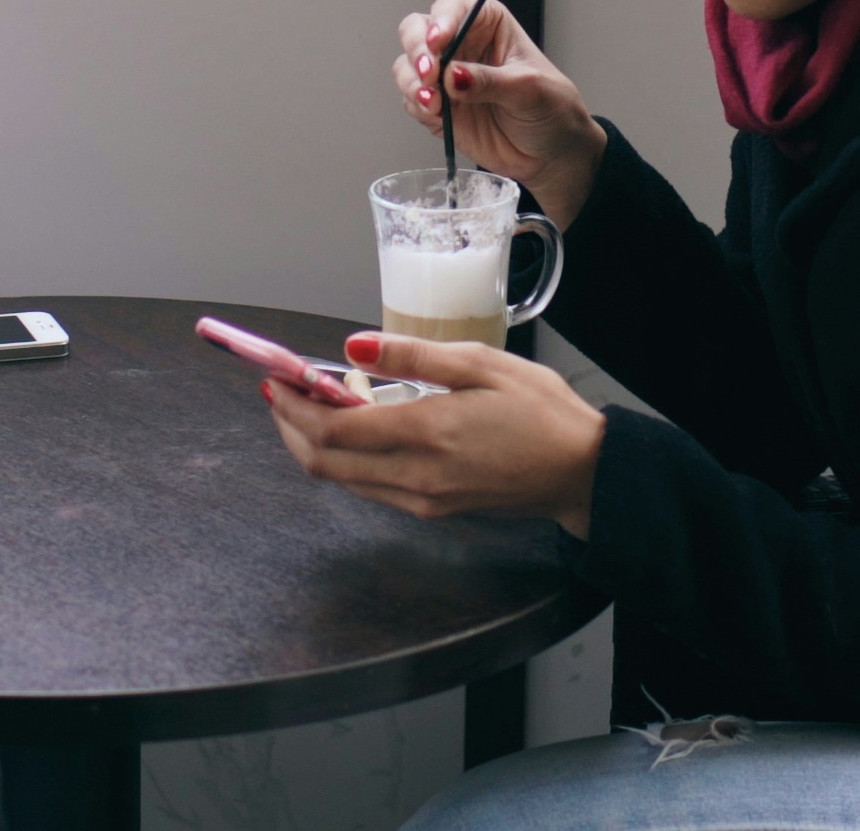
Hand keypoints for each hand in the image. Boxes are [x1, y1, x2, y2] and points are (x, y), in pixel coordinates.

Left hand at [262, 332, 606, 537]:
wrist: (582, 472)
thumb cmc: (541, 410)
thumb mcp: (481, 363)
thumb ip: (413, 355)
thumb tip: (352, 348)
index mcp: (426, 434)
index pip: (333, 431)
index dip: (295, 407)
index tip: (277, 379)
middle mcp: (415, 477)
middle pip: (325, 464)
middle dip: (292, 428)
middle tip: (282, 392)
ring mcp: (421, 500)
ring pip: (343, 480)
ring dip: (316, 445)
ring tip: (314, 402)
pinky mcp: (432, 510)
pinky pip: (371, 487)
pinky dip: (348, 459)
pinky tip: (357, 427)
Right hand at [390, 0, 604, 225]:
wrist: (553, 154)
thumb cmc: (552, 109)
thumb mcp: (530, 89)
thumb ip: (490, 81)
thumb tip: (453, 75)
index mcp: (487, 25)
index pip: (452, 10)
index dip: (440, 22)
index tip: (438, 43)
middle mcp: (461, 46)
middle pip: (417, 31)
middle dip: (416, 50)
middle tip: (428, 73)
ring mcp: (446, 78)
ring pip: (407, 66)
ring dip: (411, 82)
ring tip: (433, 102)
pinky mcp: (439, 109)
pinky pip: (412, 101)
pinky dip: (416, 106)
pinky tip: (435, 115)